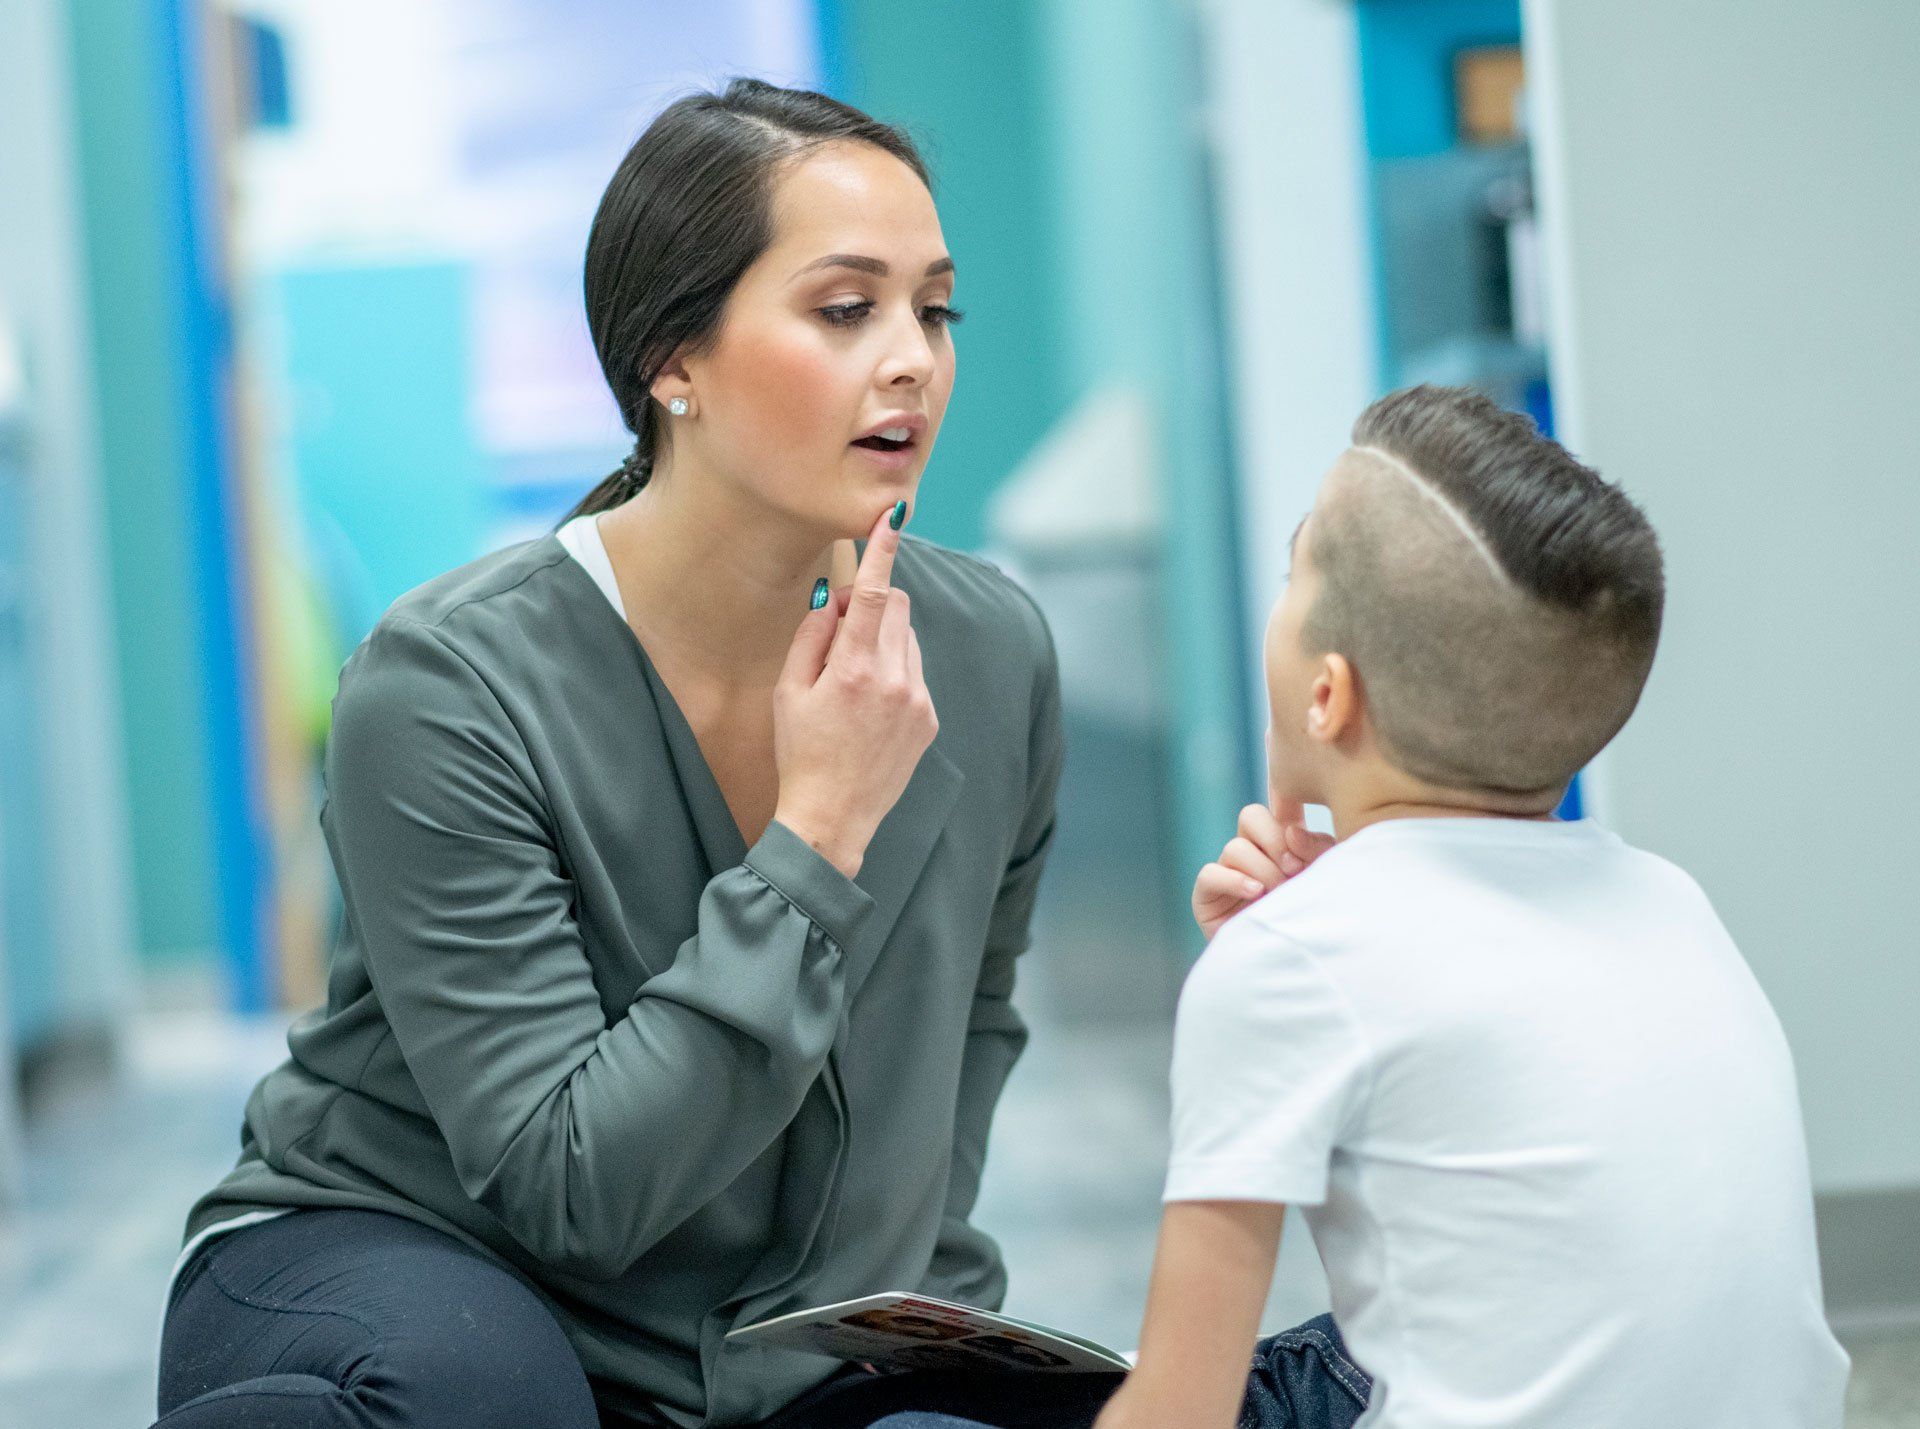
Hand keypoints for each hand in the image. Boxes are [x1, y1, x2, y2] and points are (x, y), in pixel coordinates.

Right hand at [772, 504, 935, 878]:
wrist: (832, 817)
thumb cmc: (801, 752)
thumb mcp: (789, 690)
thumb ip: (813, 635)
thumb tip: (837, 595)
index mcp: (855, 671)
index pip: (876, 594)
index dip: (884, 550)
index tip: (894, 515)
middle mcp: (896, 682)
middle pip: (897, 607)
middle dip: (870, 604)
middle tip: (837, 630)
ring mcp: (919, 701)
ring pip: (908, 639)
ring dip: (882, 640)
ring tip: (850, 681)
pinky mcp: (929, 719)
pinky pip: (915, 671)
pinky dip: (894, 671)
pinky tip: (868, 706)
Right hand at [1190, 794, 1333, 940]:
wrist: (1292, 968)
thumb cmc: (1314, 921)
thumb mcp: (1323, 879)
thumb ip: (1316, 850)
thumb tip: (1293, 831)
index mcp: (1280, 845)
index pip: (1278, 811)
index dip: (1292, 826)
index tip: (1307, 858)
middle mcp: (1251, 854)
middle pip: (1251, 816)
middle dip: (1274, 840)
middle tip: (1293, 869)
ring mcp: (1227, 872)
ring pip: (1236, 847)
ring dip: (1263, 870)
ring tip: (1278, 894)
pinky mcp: (1207, 896)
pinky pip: (1210, 873)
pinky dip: (1234, 881)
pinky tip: (1255, 895)